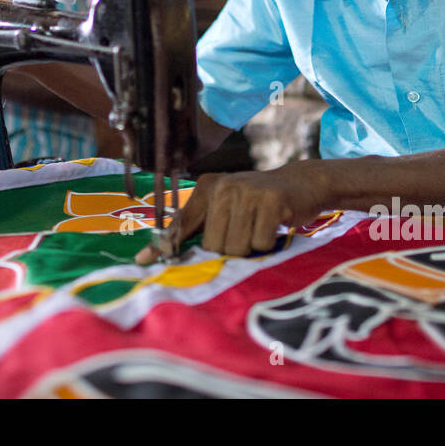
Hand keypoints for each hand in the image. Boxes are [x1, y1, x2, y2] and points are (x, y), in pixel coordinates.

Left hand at [135, 164, 326, 263]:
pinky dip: (268, 242)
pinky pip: (259, 243)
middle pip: (213, 245)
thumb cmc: (258, 203)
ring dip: (250, 247)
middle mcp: (223, 187)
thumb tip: (160, 253)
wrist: (302, 184)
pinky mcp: (271, 201)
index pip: (181, 222)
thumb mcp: (226, 206)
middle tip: (245, 232)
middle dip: (229, 249)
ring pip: (235, 247)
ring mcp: (247, 191)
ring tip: (259, 227)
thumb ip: (199, 227)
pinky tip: (273, 224)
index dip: (165, 244)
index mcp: (206, 188)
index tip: (142, 261)